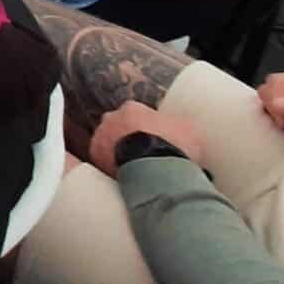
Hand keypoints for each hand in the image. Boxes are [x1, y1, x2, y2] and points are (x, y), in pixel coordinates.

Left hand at [89, 100, 204, 177]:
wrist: (157, 168)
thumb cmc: (175, 145)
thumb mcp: (187, 128)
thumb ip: (176, 124)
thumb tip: (179, 128)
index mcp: (132, 107)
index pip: (135, 113)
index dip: (144, 127)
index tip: (153, 139)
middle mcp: (111, 118)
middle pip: (117, 126)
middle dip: (126, 137)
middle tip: (141, 153)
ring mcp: (100, 136)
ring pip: (106, 142)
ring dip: (116, 151)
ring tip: (132, 167)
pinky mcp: (95, 156)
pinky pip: (101, 159)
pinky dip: (109, 165)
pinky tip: (122, 175)